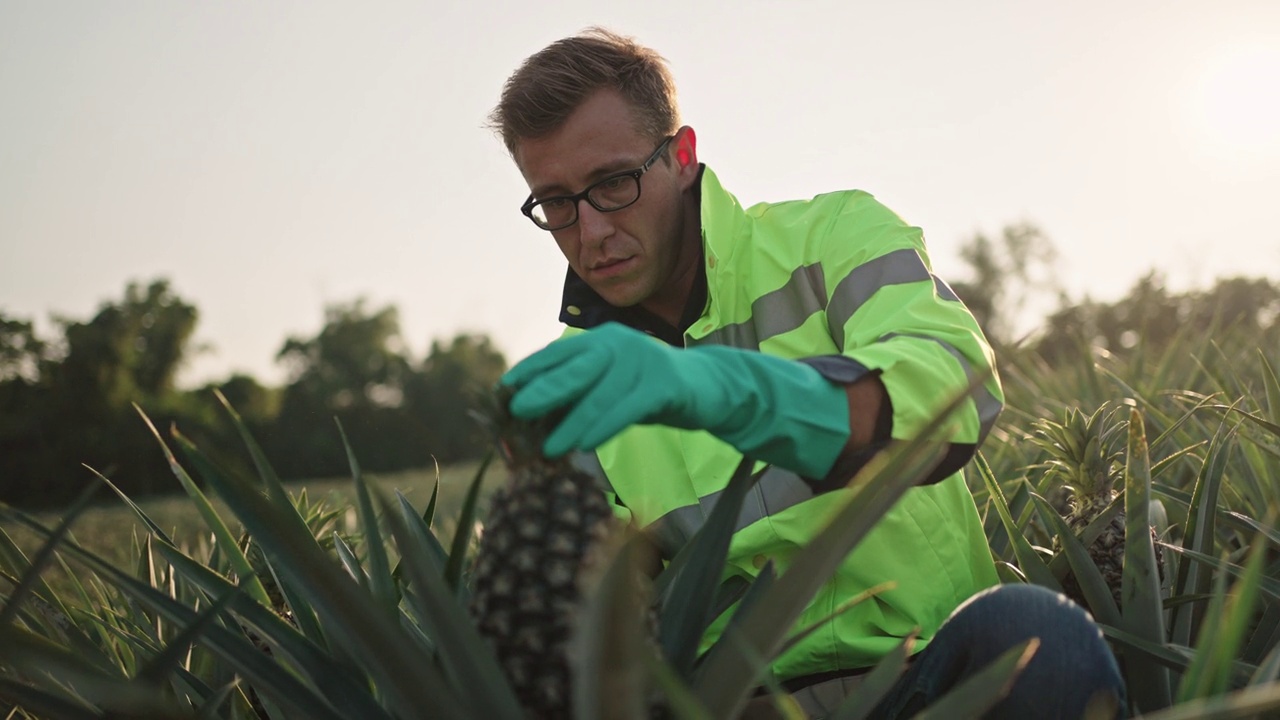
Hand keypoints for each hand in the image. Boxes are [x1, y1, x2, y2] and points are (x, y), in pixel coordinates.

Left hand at [500, 322, 850, 477]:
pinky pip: (626, 408)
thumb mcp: (613, 386)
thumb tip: (534, 414)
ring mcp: (642, 362)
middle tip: (516, 411)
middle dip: (543, 390)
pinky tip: (584, 444)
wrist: (711, 387)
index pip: (558, 354)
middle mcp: (619, 344)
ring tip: (549, 447)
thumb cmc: (651, 391)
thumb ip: (581, 391)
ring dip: (571, 422)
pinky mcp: (663, 385)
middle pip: (574, 368)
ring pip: (599, 394)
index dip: (530, 371)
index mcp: (602, 341)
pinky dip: (603, 426)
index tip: (504, 389)